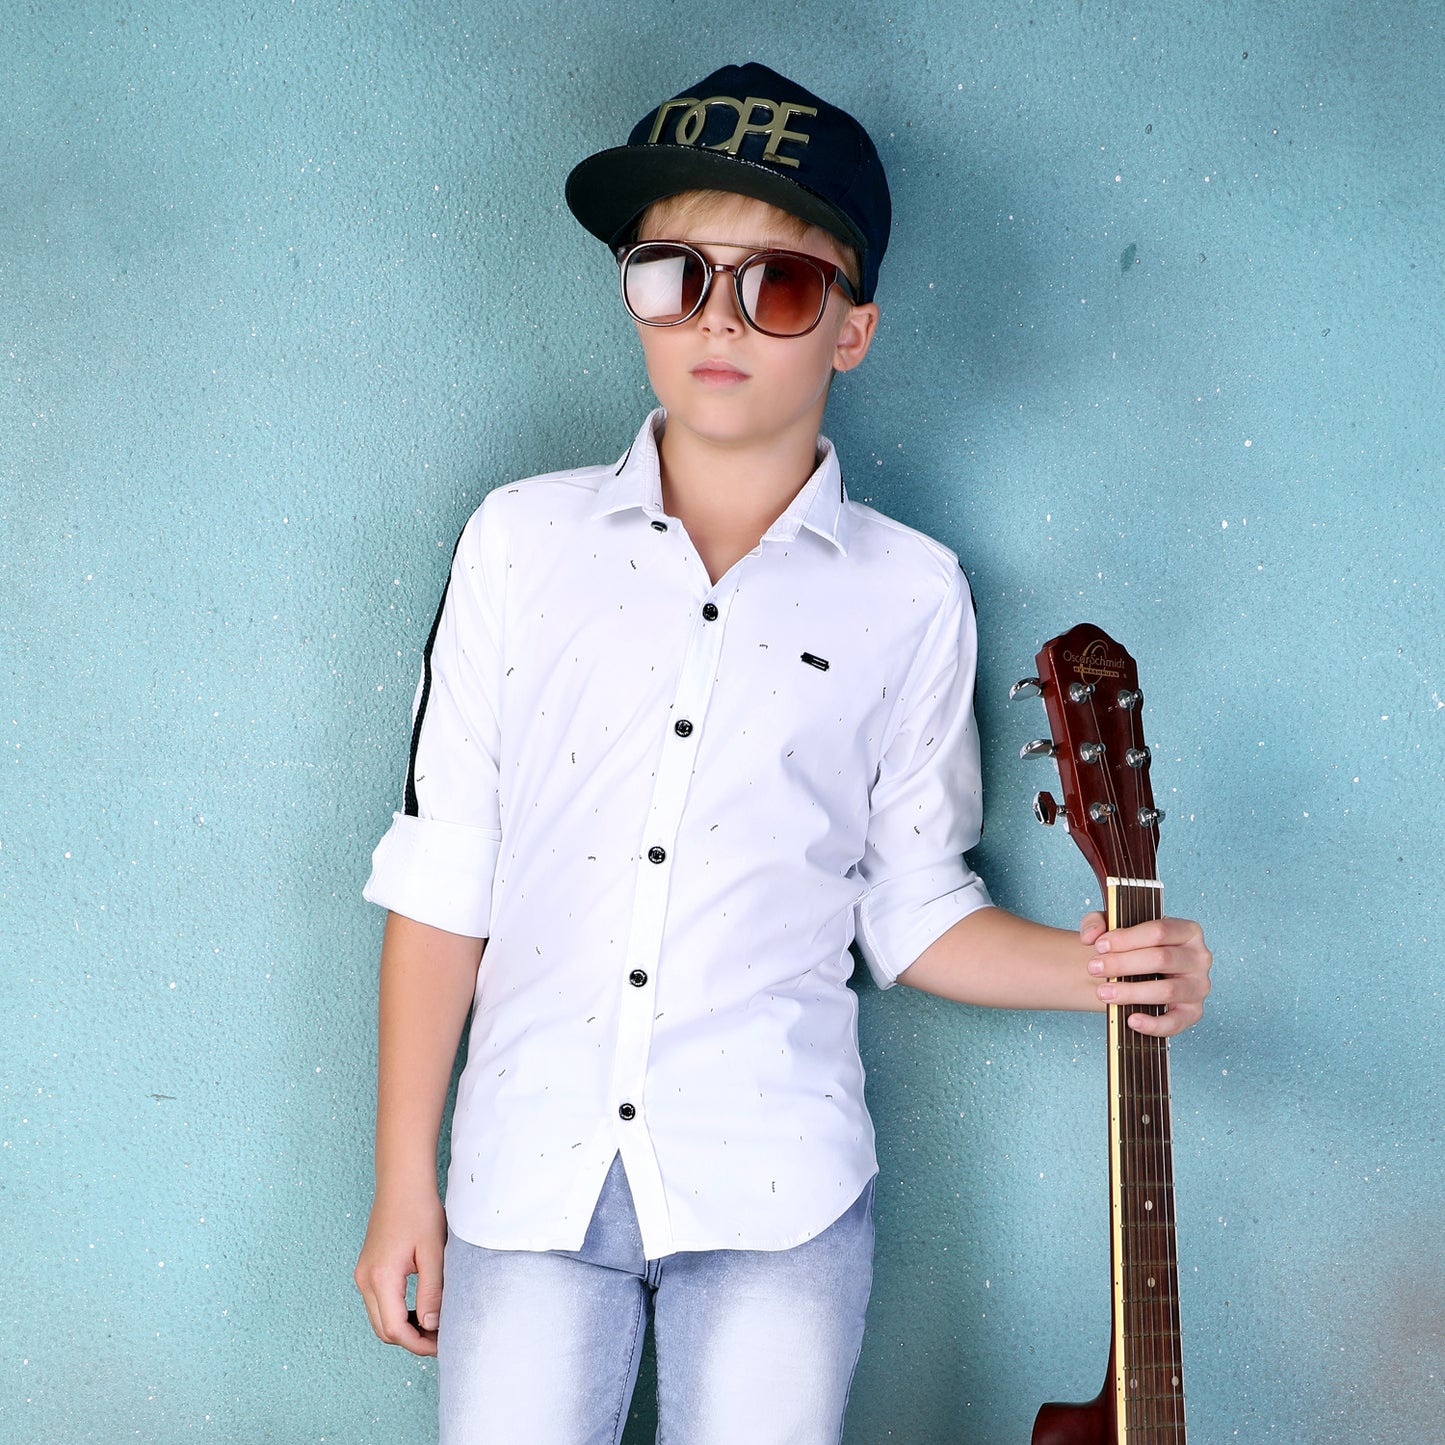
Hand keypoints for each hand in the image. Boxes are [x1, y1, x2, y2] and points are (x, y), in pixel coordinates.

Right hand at [354, 1186, 446, 1355]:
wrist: (402, 1183)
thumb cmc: (419, 1211)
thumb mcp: (432, 1252)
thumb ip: (432, 1291)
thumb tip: (431, 1326)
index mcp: (380, 1278)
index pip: (395, 1329)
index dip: (418, 1343)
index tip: (442, 1344)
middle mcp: (365, 1280)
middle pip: (384, 1329)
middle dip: (411, 1340)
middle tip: (441, 1338)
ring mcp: (363, 1275)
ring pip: (380, 1318)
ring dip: (404, 1327)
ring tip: (434, 1324)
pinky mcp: (368, 1269)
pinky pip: (379, 1303)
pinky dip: (398, 1312)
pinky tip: (420, 1308)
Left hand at [1080, 911, 1211, 1036]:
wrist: (1139, 971)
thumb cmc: (1132, 946)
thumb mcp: (1114, 927)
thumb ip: (1096, 922)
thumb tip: (1090, 936)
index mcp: (1187, 931)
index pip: (1160, 931)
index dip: (1127, 938)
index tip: (1100, 945)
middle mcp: (1199, 957)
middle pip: (1162, 959)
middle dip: (1123, 964)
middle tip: (1094, 968)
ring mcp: (1198, 986)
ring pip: (1167, 990)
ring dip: (1131, 993)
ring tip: (1103, 993)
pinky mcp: (1193, 1012)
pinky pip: (1176, 1022)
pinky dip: (1153, 1024)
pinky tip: (1131, 1020)